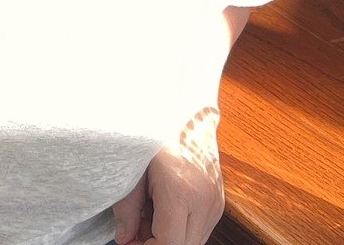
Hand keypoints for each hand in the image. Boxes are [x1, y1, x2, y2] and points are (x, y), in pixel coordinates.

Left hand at [115, 108, 222, 244]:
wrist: (185, 112)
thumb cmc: (153, 134)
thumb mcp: (132, 168)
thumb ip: (128, 208)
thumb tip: (124, 239)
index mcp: (181, 192)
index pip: (170, 243)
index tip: (129, 242)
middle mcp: (205, 202)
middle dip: (157, 244)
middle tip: (134, 233)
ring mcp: (216, 203)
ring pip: (194, 241)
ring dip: (170, 239)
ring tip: (147, 220)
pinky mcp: (219, 202)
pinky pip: (201, 230)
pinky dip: (181, 230)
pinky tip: (162, 213)